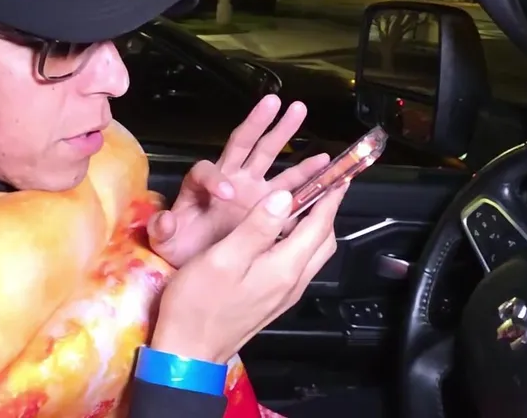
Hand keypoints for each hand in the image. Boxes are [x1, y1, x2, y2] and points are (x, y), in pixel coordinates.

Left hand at [148, 94, 330, 266]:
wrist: (200, 266)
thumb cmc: (182, 248)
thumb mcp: (166, 241)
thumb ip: (163, 230)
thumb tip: (165, 221)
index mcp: (201, 184)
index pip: (207, 171)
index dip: (215, 177)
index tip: (226, 193)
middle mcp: (229, 178)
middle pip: (244, 144)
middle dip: (260, 122)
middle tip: (276, 102)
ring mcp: (251, 189)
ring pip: (269, 156)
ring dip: (284, 134)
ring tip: (300, 112)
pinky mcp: (267, 205)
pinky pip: (289, 187)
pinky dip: (306, 176)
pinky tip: (323, 166)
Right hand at [150, 181, 347, 362]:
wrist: (188, 351)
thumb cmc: (199, 304)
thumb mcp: (223, 259)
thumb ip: (256, 227)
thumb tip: (285, 197)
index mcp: (284, 268)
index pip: (319, 226)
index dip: (330, 198)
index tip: (337, 176)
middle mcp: (292, 282)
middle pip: (323, 241)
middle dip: (326, 211)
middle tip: (321, 186)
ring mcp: (284, 294)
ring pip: (313, 254)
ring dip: (314, 226)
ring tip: (303, 204)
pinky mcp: (273, 301)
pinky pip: (299, 265)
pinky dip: (300, 242)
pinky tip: (281, 235)